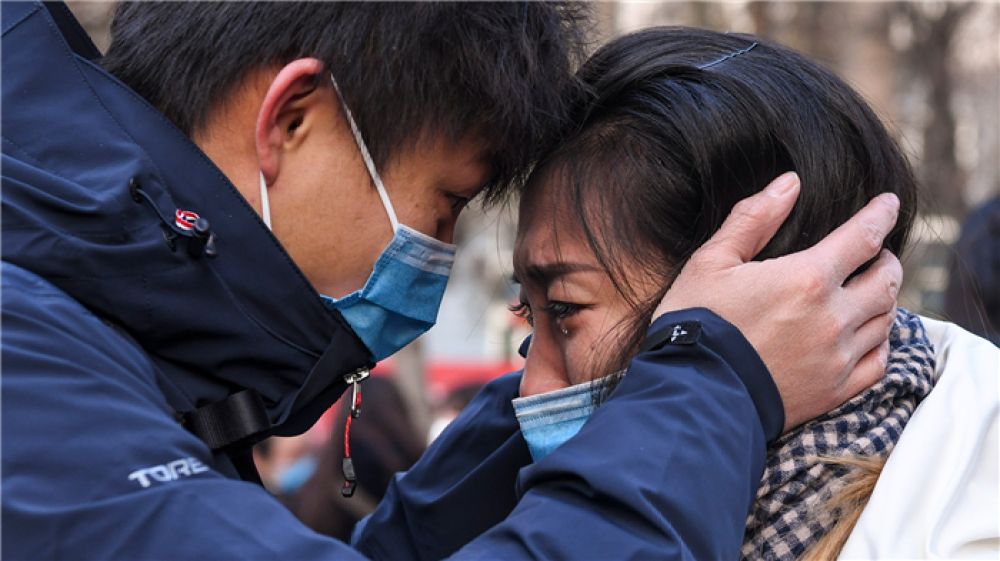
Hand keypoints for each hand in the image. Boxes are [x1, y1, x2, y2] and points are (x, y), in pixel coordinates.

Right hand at [654, 172, 900, 431]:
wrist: (695, 396)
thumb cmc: (696, 322)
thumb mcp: (711, 261)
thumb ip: (753, 219)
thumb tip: (790, 183)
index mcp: (808, 277)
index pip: (865, 236)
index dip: (881, 215)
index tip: (888, 204)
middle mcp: (834, 316)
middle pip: (886, 279)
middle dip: (885, 259)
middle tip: (875, 252)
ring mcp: (838, 357)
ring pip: (886, 319)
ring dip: (883, 298)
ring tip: (869, 290)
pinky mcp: (834, 390)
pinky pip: (878, 362)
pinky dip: (880, 342)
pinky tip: (866, 335)